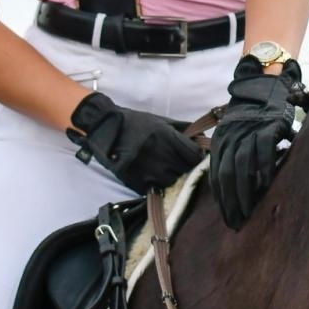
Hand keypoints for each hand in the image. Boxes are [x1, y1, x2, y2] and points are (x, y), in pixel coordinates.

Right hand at [68, 92, 202, 195]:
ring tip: (161, 168)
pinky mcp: (137, 182)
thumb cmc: (135, 123)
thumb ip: (183, 129)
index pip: (195, 156)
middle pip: (185, 170)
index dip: (196, 156)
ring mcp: (149, 171)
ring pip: (172, 181)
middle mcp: (161, 156)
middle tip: (176, 161)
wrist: (106, 129)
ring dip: (170, 176)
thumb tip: (202, 137)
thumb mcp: (161, 120)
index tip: (192, 155)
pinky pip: (154, 188)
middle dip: (184, 166)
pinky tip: (149, 173)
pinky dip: (154, 183)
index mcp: (168, 138)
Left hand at [210, 57, 303, 229]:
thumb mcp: (234, 135)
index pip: (217, 176)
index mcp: (220, 143)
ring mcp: (248, 133)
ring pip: (241, 167)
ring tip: (248, 212)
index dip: (221, 199)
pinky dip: (263, 170)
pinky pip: (263, 153)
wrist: (264, 88)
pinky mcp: (266, 128)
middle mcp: (231, 139)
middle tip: (236, 222)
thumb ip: (232, 156)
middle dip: (230, 202)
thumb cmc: (251, 117)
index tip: (227, 217)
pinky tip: (265, 187)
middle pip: (226, 176)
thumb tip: (234, 186)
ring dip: (244, 192)